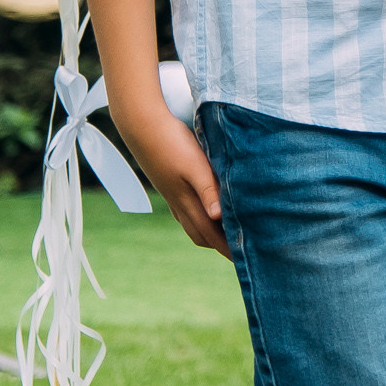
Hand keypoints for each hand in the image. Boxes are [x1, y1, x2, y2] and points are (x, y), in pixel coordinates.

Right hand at [116, 98, 230, 258]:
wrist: (140, 124)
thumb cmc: (172, 142)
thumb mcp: (194, 165)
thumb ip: (208, 190)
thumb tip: (219, 218)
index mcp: (186, 201)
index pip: (210, 235)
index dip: (227, 250)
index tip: (245, 261)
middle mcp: (177, 203)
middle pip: (201, 235)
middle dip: (219, 246)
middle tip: (241, 251)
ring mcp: (170, 194)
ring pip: (191, 223)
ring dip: (209, 232)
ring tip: (227, 233)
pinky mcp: (167, 183)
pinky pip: (184, 210)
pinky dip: (199, 217)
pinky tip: (206, 208)